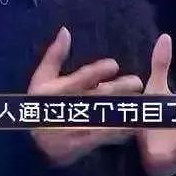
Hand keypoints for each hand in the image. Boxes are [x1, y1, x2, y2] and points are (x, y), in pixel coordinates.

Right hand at [28, 26, 143, 166]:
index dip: (97, 72)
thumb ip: (55, 55)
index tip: (114, 65)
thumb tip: (65, 31)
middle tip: (136, 82)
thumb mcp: (42, 78)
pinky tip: (135, 123)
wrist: (34, 144)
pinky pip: (107, 136)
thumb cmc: (39, 104)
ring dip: (124, 108)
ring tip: (141, 100)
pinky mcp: (85, 143)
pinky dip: (121, 130)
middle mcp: (69, 109)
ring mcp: (77, 128)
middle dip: (119, 89)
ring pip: (105, 117)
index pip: (80, 79)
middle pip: (97, 98)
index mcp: (58, 91)